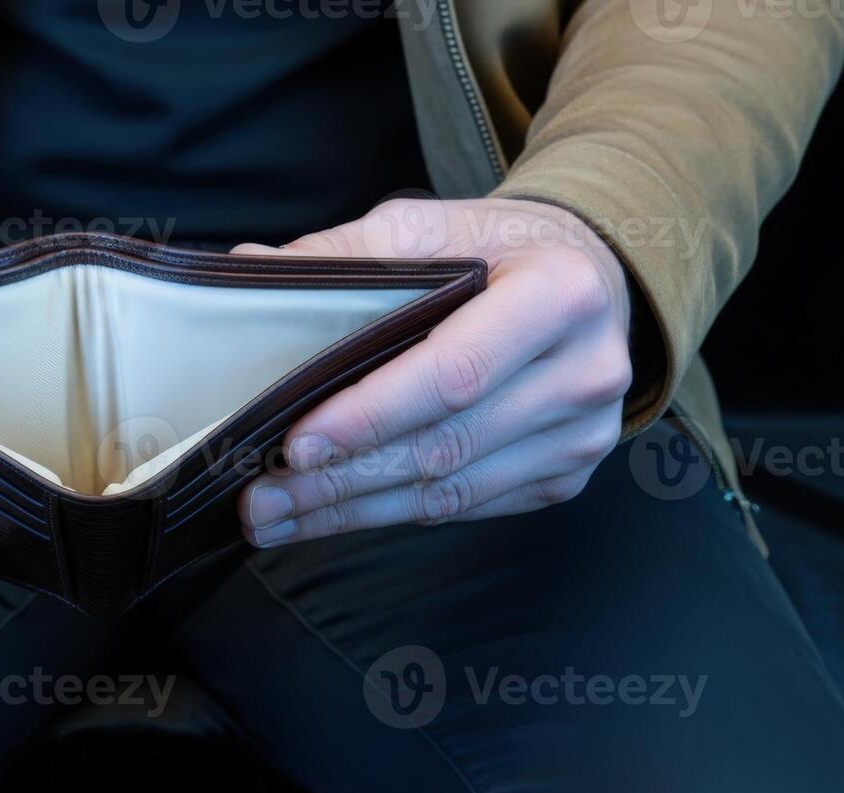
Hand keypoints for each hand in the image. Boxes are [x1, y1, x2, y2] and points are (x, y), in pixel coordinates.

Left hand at [233, 198, 632, 545]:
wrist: (593, 277)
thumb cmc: (499, 249)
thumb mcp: (432, 226)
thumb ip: (345, 253)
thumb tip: (249, 269)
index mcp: (560, 294)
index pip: (453, 373)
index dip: (371, 416)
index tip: (297, 445)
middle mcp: (585, 372)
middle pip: (444, 447)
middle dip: (340, 480)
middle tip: (259, 498)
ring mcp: (582, 435)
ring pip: (450, 492)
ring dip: (353, 512)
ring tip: (276, 516)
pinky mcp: (565, 475)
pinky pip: (466, 507)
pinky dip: (392, 513)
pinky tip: (331, 515)